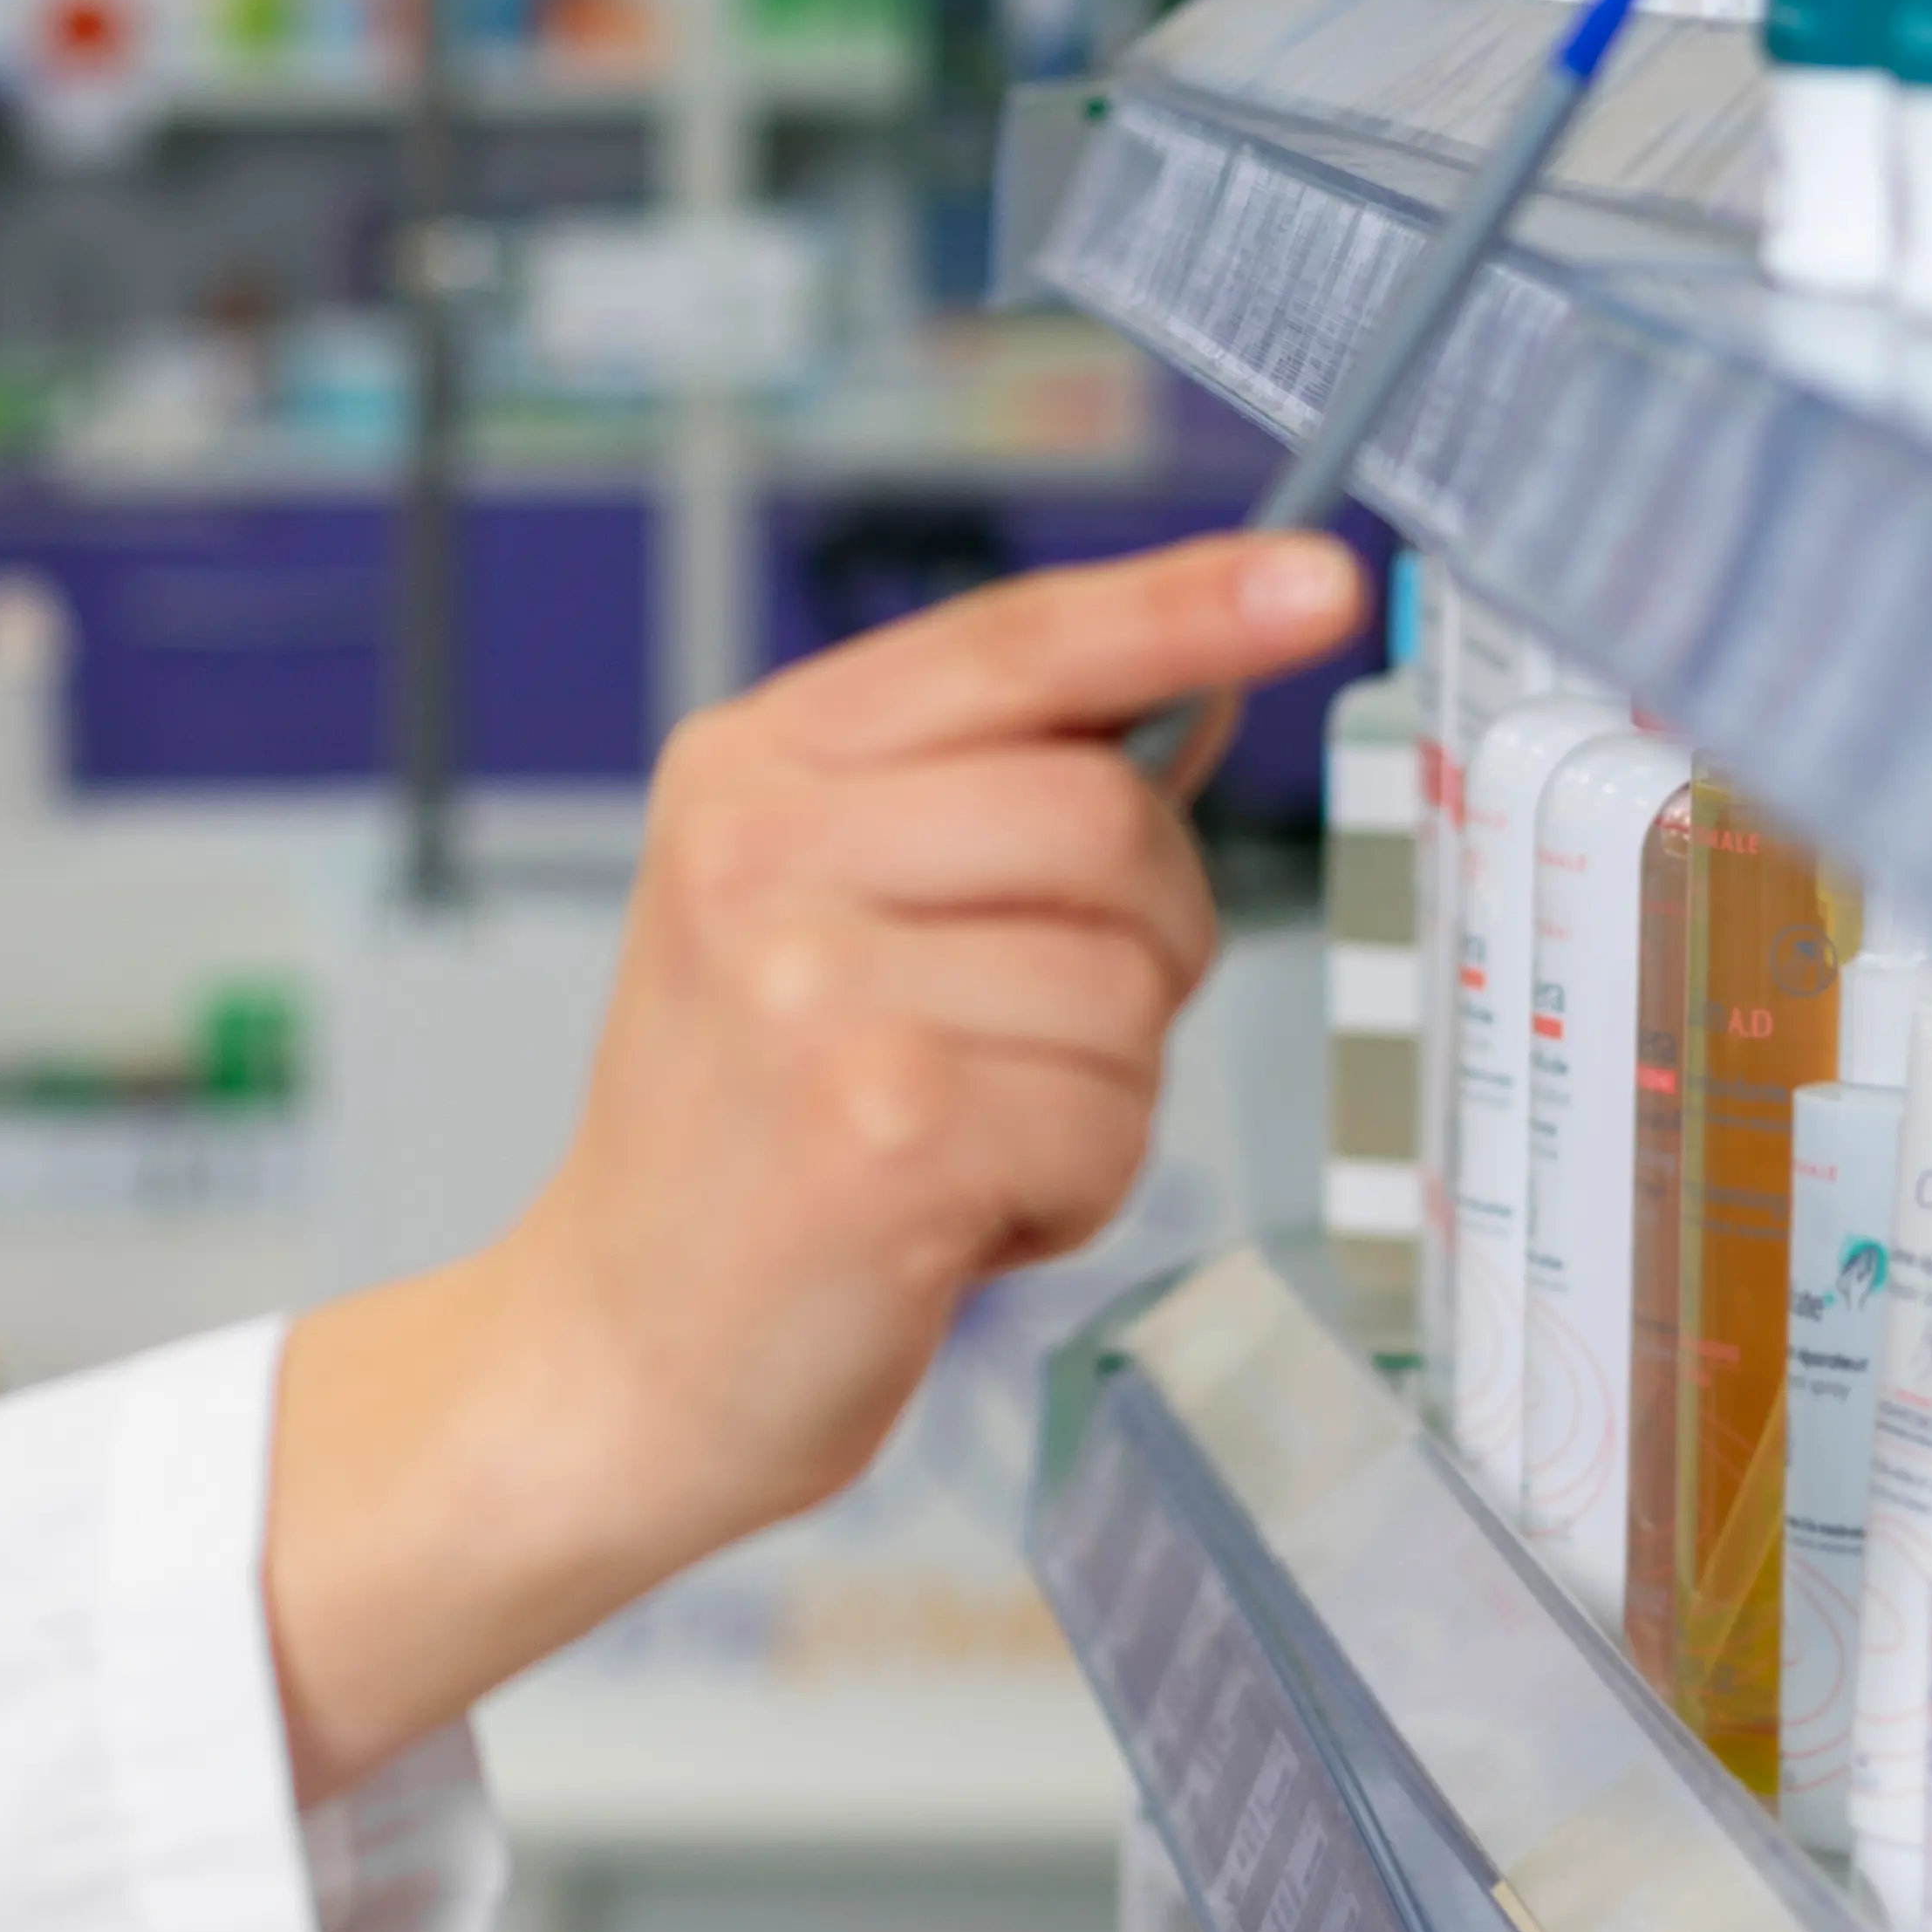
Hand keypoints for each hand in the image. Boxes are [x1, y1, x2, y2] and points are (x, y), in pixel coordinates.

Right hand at [259, 529, 1360, 1793]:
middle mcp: (758, 855)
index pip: (1010, 644)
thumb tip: (1201, 683)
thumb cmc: (745, 1136)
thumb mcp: (813, 914)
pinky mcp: (880, 1134)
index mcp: (749, 770)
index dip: (1182, 608)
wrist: (617, 1349)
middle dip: (1141, 937)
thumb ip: (985, 798)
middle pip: (1105, 817)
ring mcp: (808, 992)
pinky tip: (954, 1217)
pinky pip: (1108, 1126)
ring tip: (961, 1138)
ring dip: (1097, 1093)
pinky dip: (1071, 1193)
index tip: (1315, 582)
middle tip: (1042, 1031)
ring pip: (1125, 988)